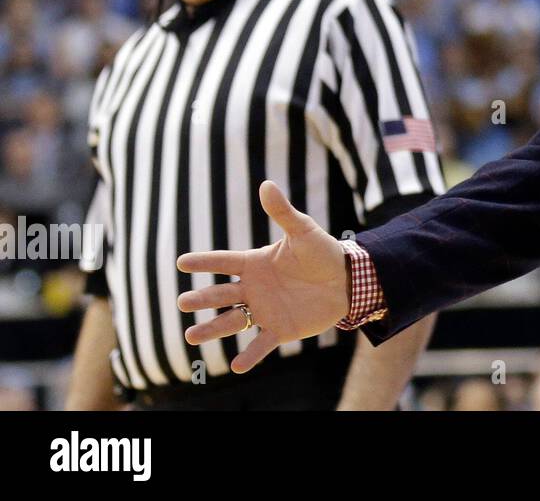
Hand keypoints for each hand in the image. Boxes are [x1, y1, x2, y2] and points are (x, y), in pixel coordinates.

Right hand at [177, 180, 349, 372]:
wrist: (347, 280)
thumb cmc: (323, 252)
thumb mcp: (303, 231)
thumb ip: (283, 212)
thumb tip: (266, 184)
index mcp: (255, 263)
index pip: (224, 262)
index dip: (204, 262)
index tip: (182, 262)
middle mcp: (254, 288)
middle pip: (221, 294)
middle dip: (202, 299)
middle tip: (183, 303)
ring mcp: (264, 310)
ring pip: (232, 321)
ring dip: (212, 329)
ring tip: (191, 336)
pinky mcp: (280, 329)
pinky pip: (260, 344)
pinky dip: (249, 355)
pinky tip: (236, 366)